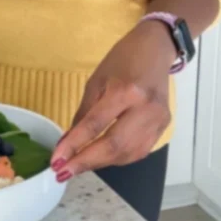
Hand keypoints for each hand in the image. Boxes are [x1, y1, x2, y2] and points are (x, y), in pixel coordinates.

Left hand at [50, 21, 172, 179]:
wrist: (157, 48)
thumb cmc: (124, 59)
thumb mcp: (97, 80)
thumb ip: (84, 113)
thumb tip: (68, 142)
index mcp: (126, 91)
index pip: (96, 125)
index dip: (74, 145)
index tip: (56, 162)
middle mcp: (145, 109)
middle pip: (113, 146)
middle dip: (86, 162)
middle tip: (63, 172)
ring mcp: (158, 120)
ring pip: (127, 154)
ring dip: (101, 163)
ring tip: (79, 166)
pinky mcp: (164, 127)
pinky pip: (138, 151)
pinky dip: (118, 158)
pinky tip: (103, 158)